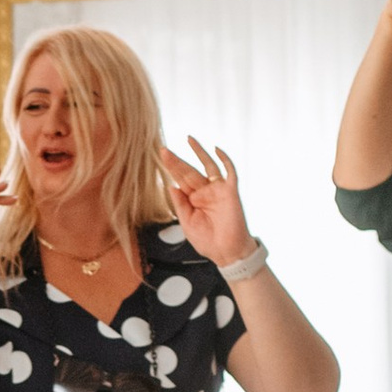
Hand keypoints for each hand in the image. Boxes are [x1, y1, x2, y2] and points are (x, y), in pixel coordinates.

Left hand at [163, 136, 252, 268]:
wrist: (227, 253)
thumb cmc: (208, 241)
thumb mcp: (187, 223)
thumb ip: (180, 204)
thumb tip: (171, 186)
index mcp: (193, 200)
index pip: (180, 180)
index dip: (171, 168)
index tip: (160, 156)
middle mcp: (205, 192)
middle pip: (189, 171)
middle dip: (176, 161)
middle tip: (163, 150)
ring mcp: (218, 190)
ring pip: (208, 166)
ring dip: (199, 152)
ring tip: (188, 139)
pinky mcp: (230, 192)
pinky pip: (229, 172)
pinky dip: (224, 160)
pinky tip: (216, 149)